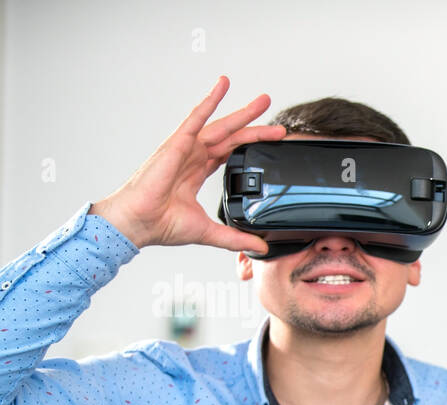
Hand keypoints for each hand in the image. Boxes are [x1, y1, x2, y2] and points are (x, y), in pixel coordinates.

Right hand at [89, 75, 284, 251]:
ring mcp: (185, 148)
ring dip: (243, 113)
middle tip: (279, 124)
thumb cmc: (160, 224)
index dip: (250, 148)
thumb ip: (235, 238)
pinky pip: (197, 117)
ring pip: (221, 125)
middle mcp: (192, 156)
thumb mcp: (209, 232)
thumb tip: (259, 248)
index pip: (229, 154)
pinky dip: (210, 101)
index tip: (272, 145)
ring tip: (264, 101)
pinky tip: (224, 86)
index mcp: (196, 172)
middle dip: (255, 127)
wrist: (138, 223)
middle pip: (230, 137)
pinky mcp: (177, 144)